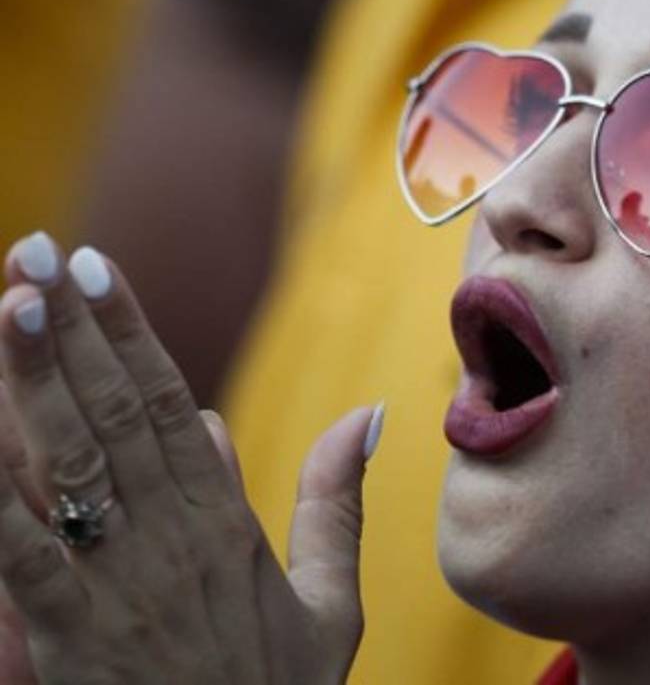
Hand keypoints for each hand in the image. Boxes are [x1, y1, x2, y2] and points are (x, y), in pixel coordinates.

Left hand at [0, 233, 380, 683]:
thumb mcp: (329, 604)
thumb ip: (337, 504)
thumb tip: (368, 413)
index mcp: (230, 525)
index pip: (174, 405)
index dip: (133, 334)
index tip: (100, 269)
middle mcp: (174, 540)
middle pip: (121, 415)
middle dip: (78, 329)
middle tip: (39, 251)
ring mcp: (122, 588)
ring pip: (74, 466)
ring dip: (39, 382)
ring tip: (15, 304)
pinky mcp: (72, 643)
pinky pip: (26, 561)